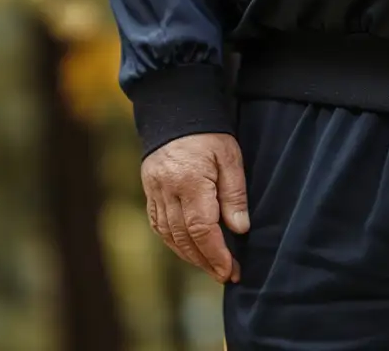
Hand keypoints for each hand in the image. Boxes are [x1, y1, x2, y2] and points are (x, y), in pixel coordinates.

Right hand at [141, 132, 248, 283]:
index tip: (230, 269)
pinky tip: (188, 250)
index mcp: (190, 181)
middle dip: (205, 260)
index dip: (216, 253)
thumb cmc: (209, 135)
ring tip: (211, 267)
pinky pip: (159, 225)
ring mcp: (154, 193)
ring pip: (169, 235)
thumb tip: (239, 229)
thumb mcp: (231, 158)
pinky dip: (174, 242)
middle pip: (183, 237)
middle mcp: (167, 192)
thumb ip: (234, 194)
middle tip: (226, 274)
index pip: (201, 228)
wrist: (176, 113)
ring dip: (189, 256)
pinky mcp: (149, 193)